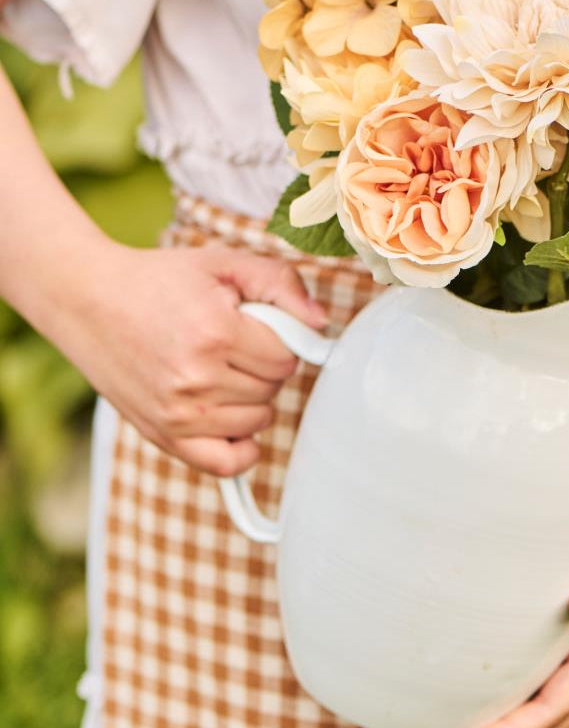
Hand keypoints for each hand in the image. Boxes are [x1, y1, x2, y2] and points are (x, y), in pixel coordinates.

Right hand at [42, 240, 326, 475]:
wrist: (88, 299)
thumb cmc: (161, 280)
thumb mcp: (225, 264)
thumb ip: (281, 284)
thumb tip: (321, 324)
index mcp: (216, 333)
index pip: (287, 356)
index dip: (281, 339)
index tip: (258, 326)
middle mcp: (197, 378)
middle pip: (273, 389)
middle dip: (265, 364)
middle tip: (235, 343)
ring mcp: (178, 413)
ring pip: (257, 421)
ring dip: (252, 398)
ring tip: (222, 369)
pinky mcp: (163, 435)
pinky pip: (225, 464)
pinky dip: (240, 447)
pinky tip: (232, 419)